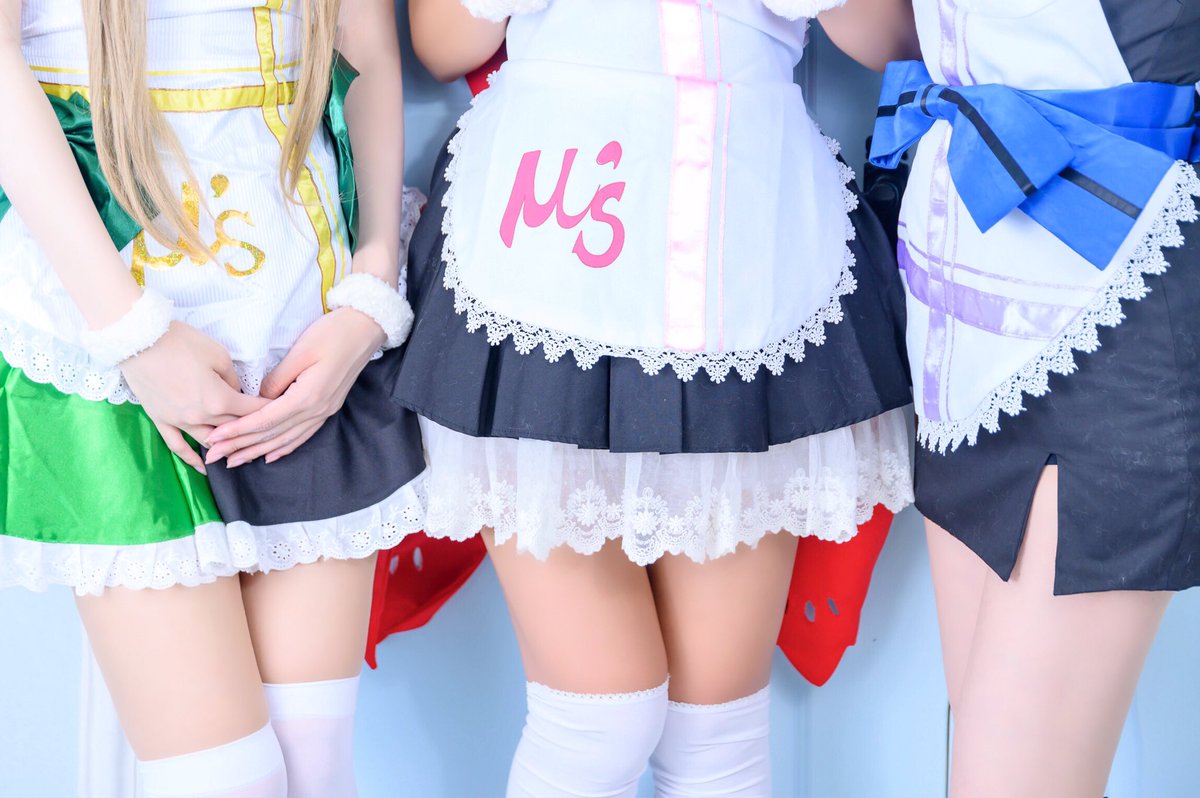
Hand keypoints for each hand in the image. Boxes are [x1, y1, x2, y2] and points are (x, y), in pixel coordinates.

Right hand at [120, 322, 268, 473]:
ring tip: (241, 451)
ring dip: (226, 446)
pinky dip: (191, 459)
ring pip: (210, 441)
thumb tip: (236, 391)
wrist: (138, 340)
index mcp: (219, 399)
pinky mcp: (161, 420)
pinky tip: (203, 468)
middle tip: (266, 432)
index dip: (268, 411)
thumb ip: (232, 378)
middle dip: (251, 429)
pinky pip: (177, 446)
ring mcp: (179, 421)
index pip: (252, 411)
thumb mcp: (218, 354)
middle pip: (234, 428)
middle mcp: (201, 416)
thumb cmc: (180, 342)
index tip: (283, 412)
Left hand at [204, 308, 386, 466]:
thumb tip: (258, 400)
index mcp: (308, 396)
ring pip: (287, 439)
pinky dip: (285, 447)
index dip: (238, 431)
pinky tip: (270, 455)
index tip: (214, 438)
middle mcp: (317, 410)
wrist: (366, 328)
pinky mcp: (328, 407)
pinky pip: (303, 435)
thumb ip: (276, 380)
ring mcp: (324, 411)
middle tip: (214, 456)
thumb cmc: (332, 334)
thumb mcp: (299, 352)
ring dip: (259, 451)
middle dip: (242, 447)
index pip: (265, 420)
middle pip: (273, 435)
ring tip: (235, 461)